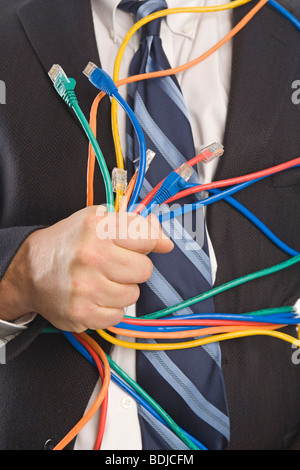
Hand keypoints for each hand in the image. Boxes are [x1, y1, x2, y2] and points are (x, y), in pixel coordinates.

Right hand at [0, 206, 172, 331]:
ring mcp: (86, 288)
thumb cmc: (69, 244)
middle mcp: (91, 257)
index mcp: (97, 228)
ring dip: (122, 289)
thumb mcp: (97, 220)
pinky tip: (95, 296)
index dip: (151, 242)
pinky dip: (110, 308)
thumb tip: (166, 242)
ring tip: (102, 281)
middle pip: (144, 270)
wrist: (30, 271)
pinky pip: (118, 315)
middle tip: (115, 265)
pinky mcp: (82, 313)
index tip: (149, 246)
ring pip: (133, 295)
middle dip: (134, 268)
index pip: (146, 237)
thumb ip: (134, 225)